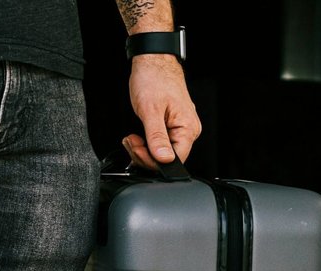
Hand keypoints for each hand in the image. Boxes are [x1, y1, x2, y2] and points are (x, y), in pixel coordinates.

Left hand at [123, 54, 199, 168]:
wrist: (153, 60)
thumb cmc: (153, 78)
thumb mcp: (150, 110)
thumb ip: (157, 138)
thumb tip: (164, 159)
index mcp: (188, 128)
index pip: (175, 160)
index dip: (154, 160)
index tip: (137, 149)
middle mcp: (188, 129)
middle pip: (168, 158)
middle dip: (145, 154)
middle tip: (132, 142)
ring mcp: (180, 127)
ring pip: (162, 151)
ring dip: (143, 149)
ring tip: (132, 138)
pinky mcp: (172, 124)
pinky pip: (161, 142)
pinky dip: (147, 142)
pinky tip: (138, 136)